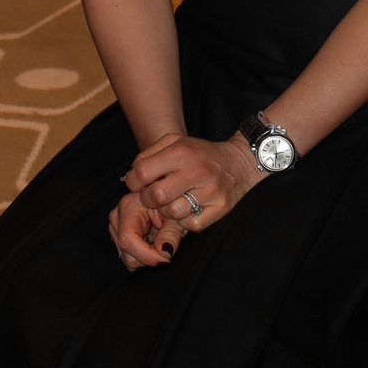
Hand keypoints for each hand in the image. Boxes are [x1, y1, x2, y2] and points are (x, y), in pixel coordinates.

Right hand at [107, 189, 187, 270]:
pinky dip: (143, 255)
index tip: (165, 260)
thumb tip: (164, 252)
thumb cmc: (173, 205)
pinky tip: (152, 243)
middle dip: (149, 257)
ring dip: (147, 257)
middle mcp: (117, 216)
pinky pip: (129, 257)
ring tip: (159, 241)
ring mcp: (116, 227)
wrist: (169, 199)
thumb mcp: (177, 218)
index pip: (128, 239)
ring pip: (128, 258)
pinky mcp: (118, 235)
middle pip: (127, 253)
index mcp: (129, 206)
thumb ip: (171, 234)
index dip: (147, 255)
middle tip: (166, 248)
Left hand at [124, 131, 264, 233]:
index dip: (133, 182)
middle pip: (155, 196)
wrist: (240, 162)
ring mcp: (210, 191)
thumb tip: (128, 178)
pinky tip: (189, 209)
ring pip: (171, 213)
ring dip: (166, 211)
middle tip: (153, 197)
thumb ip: (149, 155)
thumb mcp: (175, 143)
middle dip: (148, 199)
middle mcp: (196, 170)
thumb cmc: (201, 154)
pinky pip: (190, 225)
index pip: (142, 171)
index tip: (138, 185)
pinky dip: (185, 221)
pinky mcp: (220, 208)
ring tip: (172, 202)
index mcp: (181, 151)